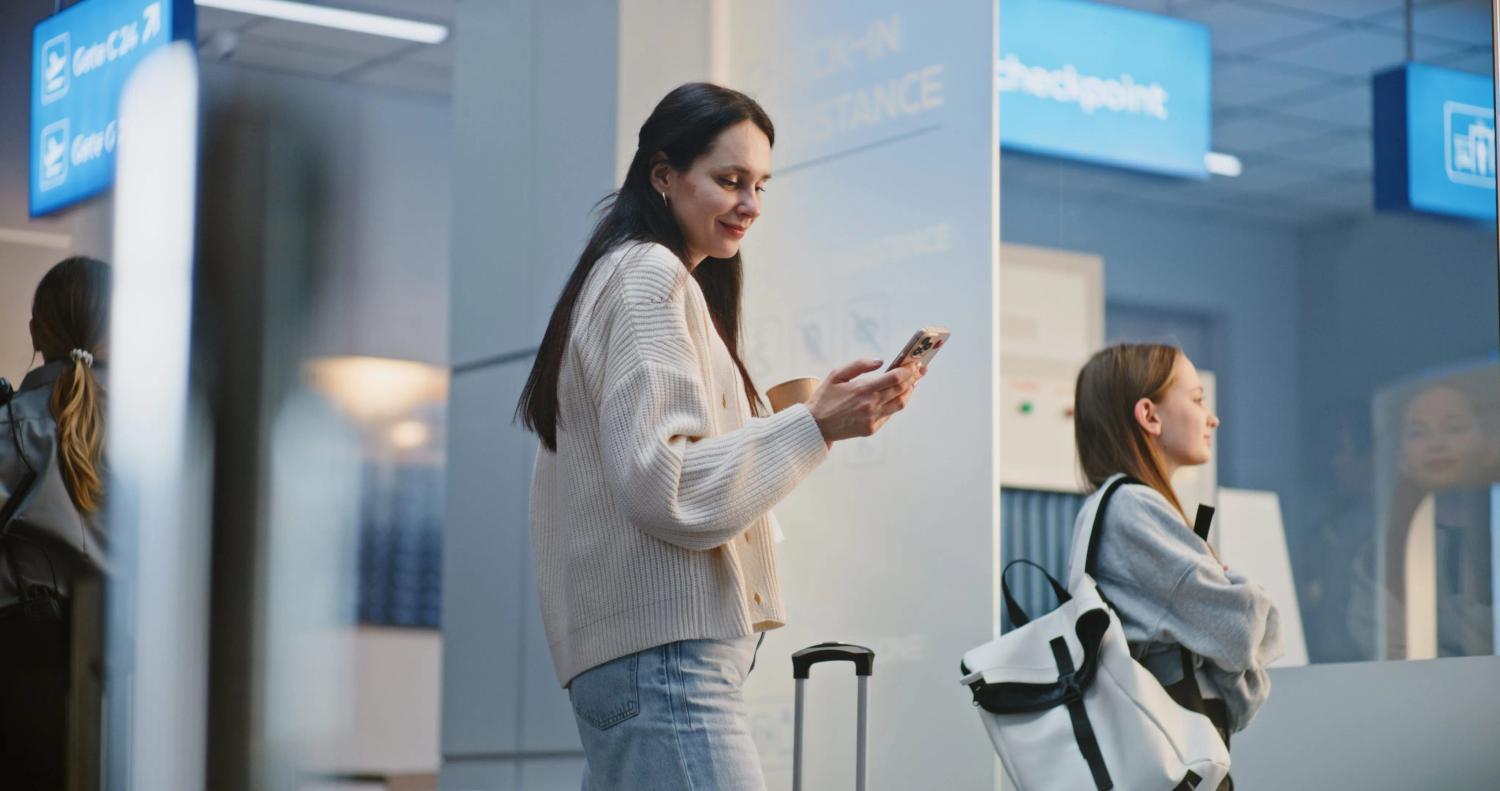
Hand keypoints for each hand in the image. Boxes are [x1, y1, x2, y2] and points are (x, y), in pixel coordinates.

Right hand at [806, 358, 924, 445]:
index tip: (914, 363)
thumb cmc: (824, 398)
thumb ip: (860, 365)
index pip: (895, 378)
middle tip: (920, 370)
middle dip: (914, 378)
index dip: (908, 370)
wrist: (815, 426)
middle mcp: (871, 404)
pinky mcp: (872, 429)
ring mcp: (873, 418)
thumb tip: (880, 361)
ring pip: (900, 404)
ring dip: (909, 392)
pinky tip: (898, 396)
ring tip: (913, 382)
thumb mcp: (837, 374)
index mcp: (863, 389)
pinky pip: (890, 414)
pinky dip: (896, 403)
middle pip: (901, 390)